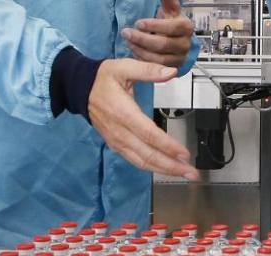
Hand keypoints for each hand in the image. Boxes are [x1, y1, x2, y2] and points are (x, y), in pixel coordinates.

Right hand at [89, 59, 199, 179]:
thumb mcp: (123, 67)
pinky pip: (136, 161)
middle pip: (148, 154)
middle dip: (172, 166)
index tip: (185, 154)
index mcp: (123, 113)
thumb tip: (171, 72)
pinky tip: (167, 169)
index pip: (149, 134)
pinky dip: (153, 167)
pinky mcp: (116, 145)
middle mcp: (120, 131)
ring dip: (165, 170)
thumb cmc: (102, 79)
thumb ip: (148, 70)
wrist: (78, 88)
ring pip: (143, 162)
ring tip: (185, 174)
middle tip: (192, 173)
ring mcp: (117, 141)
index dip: (168, 146)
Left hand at [121, 0, 193, 68]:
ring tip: (129, 41)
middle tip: (127, 32)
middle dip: (142, 39)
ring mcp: (179, 58)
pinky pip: (156, 68)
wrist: (172, 37)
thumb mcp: (168, 9)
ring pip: (159, 58)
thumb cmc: (168, 21)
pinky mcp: (171, 68)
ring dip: (140, 50)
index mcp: (185, 27)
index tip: (138, 23)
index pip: (172, 28)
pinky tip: (134, 52)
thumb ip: (168, 1)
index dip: (154, 26)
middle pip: (163, 44)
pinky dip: (143, 60)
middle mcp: (185, 44)